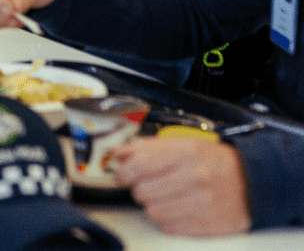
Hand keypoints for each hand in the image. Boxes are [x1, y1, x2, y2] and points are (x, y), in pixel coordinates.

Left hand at [113, 138, 250, 235]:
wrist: (252, 183)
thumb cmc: (215, 162)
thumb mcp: (183, 144)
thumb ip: (147, 147)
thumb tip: (118, 153)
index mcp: (187, 154)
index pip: (139, 166)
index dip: (123, 172)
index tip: (122, 174)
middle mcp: (195, 178)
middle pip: (142, 192)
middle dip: (140, 189)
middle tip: (149, 185)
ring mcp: (203, 204)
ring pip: (153, 212)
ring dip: (153, 205)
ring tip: (165, 197)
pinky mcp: (208, 225)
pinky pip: (169, 227)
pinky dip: (168, 220)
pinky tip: (178, 209)